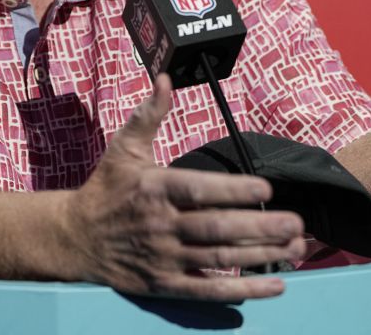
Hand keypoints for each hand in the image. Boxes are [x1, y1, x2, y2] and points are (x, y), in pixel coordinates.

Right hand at [60, 74, 306, 300]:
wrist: (74, 238)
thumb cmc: (106, 189)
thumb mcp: (124, 148)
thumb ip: (149, 115)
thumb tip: (165, 78)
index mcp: (154, 188)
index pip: (199, 189)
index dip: (234, 190)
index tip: (266, 188)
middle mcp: (161, 224)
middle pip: (217, 228)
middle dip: (260, 227)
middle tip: (296, 223)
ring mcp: (163, 257)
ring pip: (219, 258)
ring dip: (261, 255)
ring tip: (296, 247)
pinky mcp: (165, 285)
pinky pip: (208, 290)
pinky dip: (243, 291)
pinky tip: (274, 286)